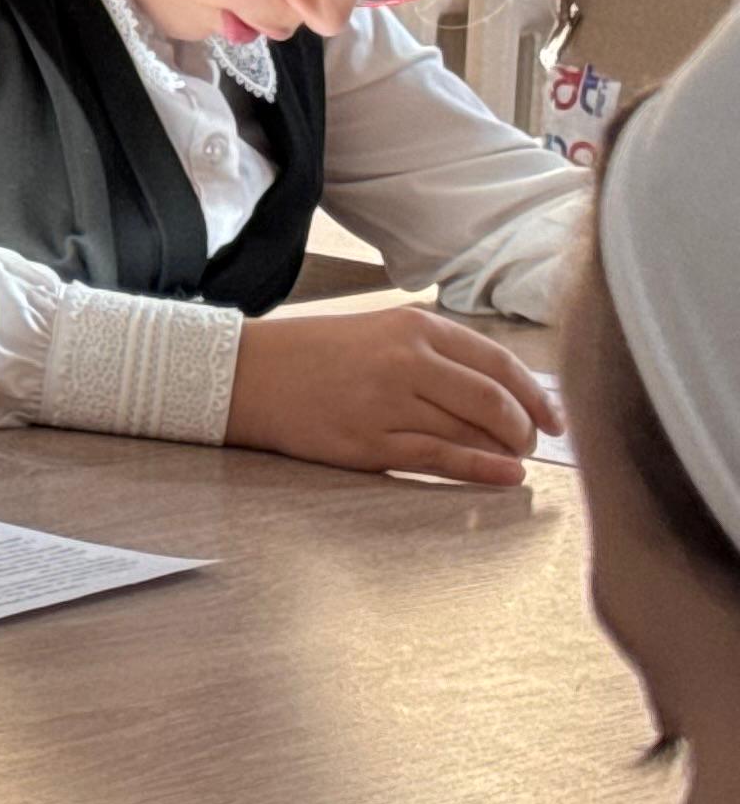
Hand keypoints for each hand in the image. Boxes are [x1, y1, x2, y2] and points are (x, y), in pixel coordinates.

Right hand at [224, 304, 561, 486]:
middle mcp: (405, 360)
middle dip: (525, 427)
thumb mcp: (379, 333)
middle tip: (530, 442)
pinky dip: (483, 469)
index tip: (555, 417)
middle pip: (492, 399)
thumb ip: (436, 354)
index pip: (498, 362)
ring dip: (506, 449)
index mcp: (412, 327)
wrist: (247, 374)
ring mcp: (387, 402)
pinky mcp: (369, 441)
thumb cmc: (316, 354)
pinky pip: (441, 457)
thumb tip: (504, 393)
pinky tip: (506, 475)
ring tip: (514, 459)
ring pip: (471, 429)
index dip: (537, 394)